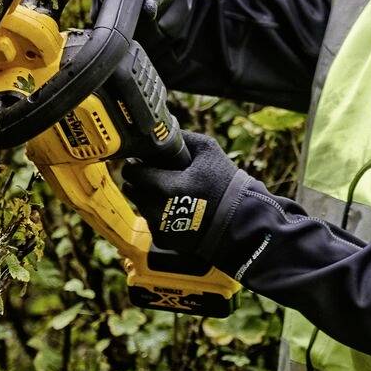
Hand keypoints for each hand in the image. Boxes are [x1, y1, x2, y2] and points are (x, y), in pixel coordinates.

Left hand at [125, 131, 254, 270]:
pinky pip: (150, 221)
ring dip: (147, 197)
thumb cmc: (225, 184)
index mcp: (167, 186)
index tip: (142, 161)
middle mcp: (159, 210)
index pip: (132, 172)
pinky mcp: (163, 240)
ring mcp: (160, 227)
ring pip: (139, 205)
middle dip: (140, 180)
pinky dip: (157, 214)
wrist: (239, 223)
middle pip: (131, 189)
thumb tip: (161, 129)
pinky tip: (175, 209)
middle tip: (154, 175)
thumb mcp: (208, 151)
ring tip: (168, 192)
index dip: (135, 164)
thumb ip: (182, 137)